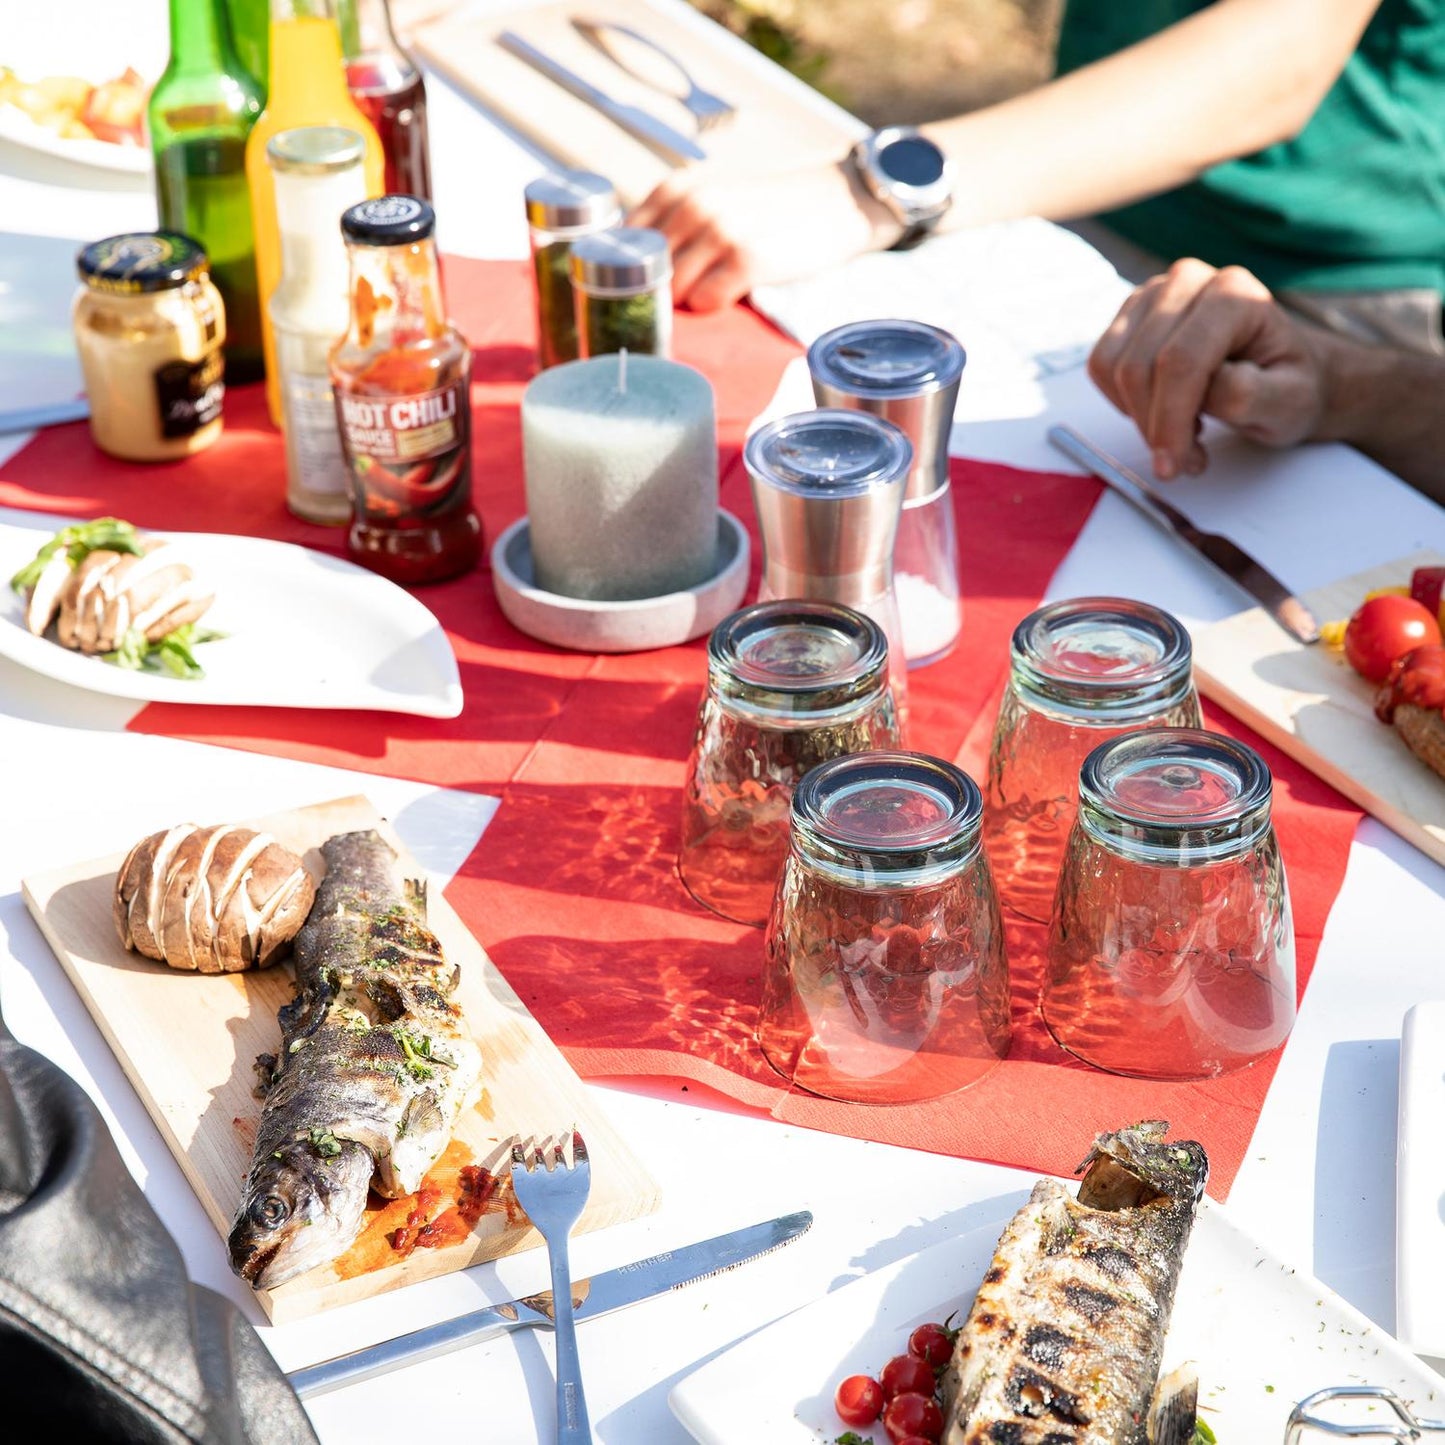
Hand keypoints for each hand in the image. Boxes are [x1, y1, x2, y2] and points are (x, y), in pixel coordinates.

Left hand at [628, 161, 895, 310]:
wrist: (838, 200)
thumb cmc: (772, 209)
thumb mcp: (713, 198)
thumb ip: (674, 225)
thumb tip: (630, 273)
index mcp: (675, 189)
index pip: (621, 244)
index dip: (623, 276)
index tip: (632, 297)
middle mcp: (692, 205)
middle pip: (643, 273)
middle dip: (651, 299)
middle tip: (669, 314)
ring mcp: (718, 230)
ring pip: (671, 291)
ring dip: (684, 307)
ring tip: (705, 303)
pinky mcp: (747, 257)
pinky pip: (706, 301)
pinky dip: (712, 308)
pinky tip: (729, 299)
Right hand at [1088, 259, 1329, 479]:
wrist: (1281, 373)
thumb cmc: (1287, 387)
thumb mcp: (1288, 401)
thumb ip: (1252, 393)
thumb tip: (1209, 388)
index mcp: (1234, 293)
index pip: (1180, 360)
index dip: (1169, 419)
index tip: (1173, 467)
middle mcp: (1188, 282)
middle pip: (1139, 366)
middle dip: (1153, 426)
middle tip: (1185, 461)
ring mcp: (1153, 295)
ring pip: (1112, 366)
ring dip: (1138, 416)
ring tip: (1181, 433)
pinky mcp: (1129, 315)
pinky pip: (1100, 366)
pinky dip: (1123, 403)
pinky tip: (1162, 412)